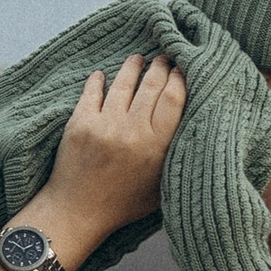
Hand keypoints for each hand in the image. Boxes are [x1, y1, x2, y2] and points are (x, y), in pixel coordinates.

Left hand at [11, 54, 188, 270]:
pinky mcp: (79, 123)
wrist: (78, 212)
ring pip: (123, 83)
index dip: (179, 79)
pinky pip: (92, 92)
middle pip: (151, 85)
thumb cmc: (123, 204)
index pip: (173, 99)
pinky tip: (102, 74)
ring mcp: (104, 125)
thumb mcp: (161, 186)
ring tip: (138, 59)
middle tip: (164, 58)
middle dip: (160, 67)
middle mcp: (132, 131)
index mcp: (156, 147)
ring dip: (132, 67)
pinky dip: (98, 81)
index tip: (182, 69)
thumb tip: (192, 125)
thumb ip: (175, 156)